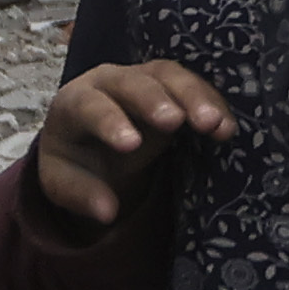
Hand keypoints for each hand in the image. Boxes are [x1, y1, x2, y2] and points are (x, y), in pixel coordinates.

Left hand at [30, 56, 239, 231]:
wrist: (89, 141)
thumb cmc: (74, 161)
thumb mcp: (62, 181)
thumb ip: (79, 195)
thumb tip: (108, 213)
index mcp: (74, 102)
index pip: (90, 106)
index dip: (110, 122)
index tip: (131, 145)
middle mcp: (108, 82)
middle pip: (133, 82)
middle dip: (155, 99)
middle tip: (176, 121)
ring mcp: (143, 79)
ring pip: (168, 76)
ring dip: (194, 97)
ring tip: (214, 124)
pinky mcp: (171, 86)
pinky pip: (193, 86)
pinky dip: (212, 103)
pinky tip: (226, 127)